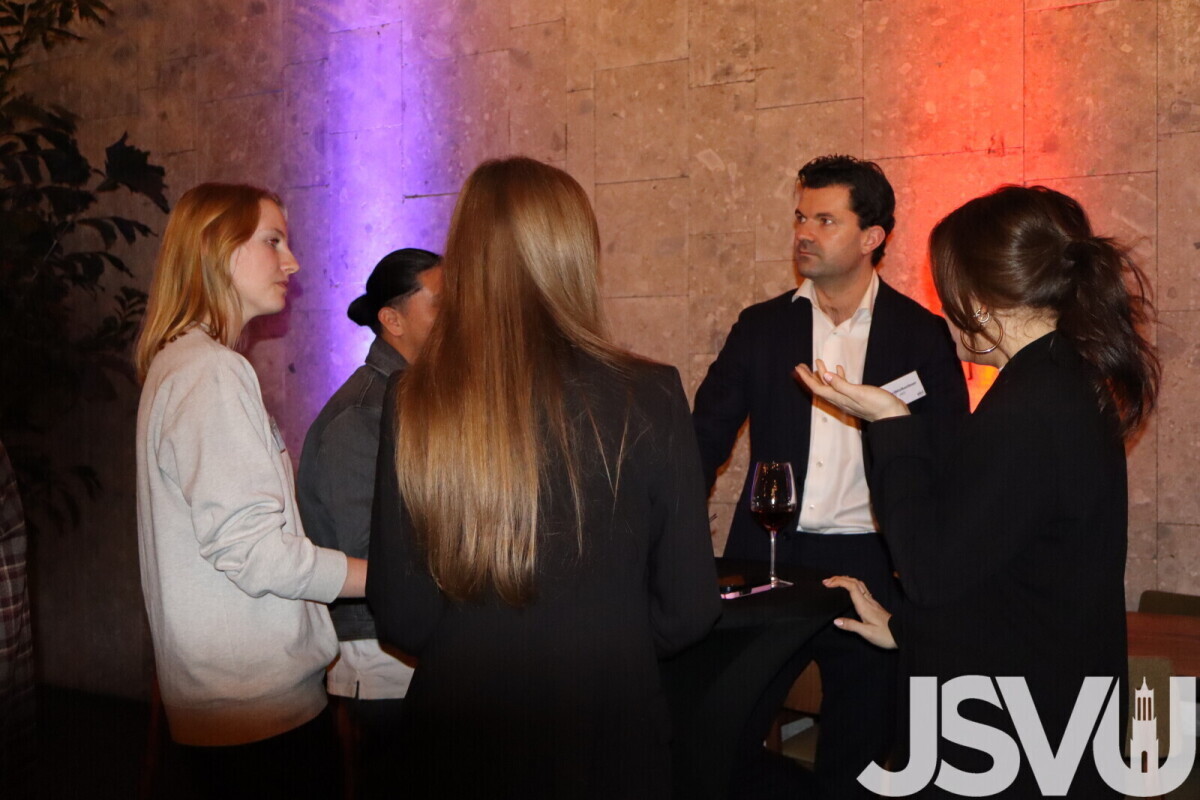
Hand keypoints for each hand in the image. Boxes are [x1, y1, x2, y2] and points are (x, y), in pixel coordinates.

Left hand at [794, 359, 909, 421]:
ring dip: (823, 374)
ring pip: (831, 385)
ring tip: (818, 363)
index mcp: (839, 399)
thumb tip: (825, 375)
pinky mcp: (857, 397)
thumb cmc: (878, 405)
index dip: (807, 377)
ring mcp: (848, 399)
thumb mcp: (858, 393)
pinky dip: (838, 376)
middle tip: (802, 365)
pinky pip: (842, 386)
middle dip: (810, 376)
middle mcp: (841, 400)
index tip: (798, 367)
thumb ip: (841, 385)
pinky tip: (839, 369)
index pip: (818, 387)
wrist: (893, 416)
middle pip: (821, 387)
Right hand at [823, 575, 896, 649]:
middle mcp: (868, 601)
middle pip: (854, 582)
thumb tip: (836, 621)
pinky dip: (852, 585)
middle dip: (839, 578)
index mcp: (864, 605)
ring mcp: (872, 602)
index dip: (839, 581)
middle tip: (826, 581)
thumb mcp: (867, 633)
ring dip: (846, 580)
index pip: (851, 586)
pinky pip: (861, 589)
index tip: (827, 583)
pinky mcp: (874, 605)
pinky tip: (849, 590)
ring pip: (859, 584)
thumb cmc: (885, 635)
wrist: (902, 635)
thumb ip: (851, 626)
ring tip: (835, 582)